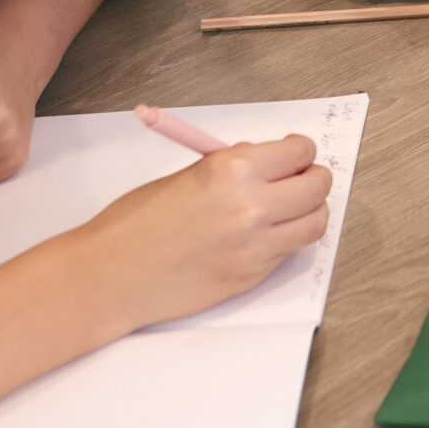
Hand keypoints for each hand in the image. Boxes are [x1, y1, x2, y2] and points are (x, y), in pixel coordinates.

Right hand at [77, 136, 333, 333]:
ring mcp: (256, 246)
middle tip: (299, 179)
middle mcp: (252, 206)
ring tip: (288, 209)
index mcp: (233, 169)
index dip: (300, 151)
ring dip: (308, 212)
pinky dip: (284, 240)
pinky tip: (260, 236)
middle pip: (318, 186)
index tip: (295, 154)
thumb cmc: (136, 222)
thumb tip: (269, 161)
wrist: (110, 276)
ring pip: (316, 222)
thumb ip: (235, 166)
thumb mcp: (190, 175)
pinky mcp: (253, 276)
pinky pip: (289, 251)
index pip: (300, 151)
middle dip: (312, 178)